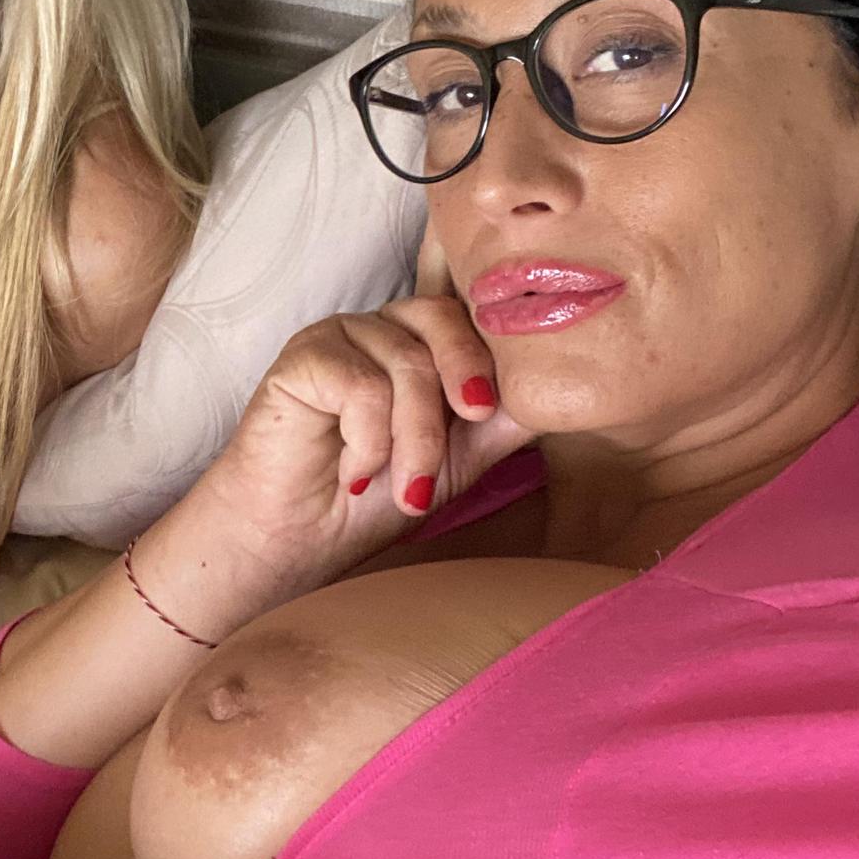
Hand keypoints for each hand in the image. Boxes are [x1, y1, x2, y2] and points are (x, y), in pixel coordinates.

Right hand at [192, 230, 533, 597]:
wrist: (299, 541)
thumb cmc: (372, 499)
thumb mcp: (457, 460)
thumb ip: (501, 422)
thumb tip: (558, 391)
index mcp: (422, 342)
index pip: (472, 316)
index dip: (492, 354)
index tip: (492, 407)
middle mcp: (382, 328)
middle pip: (442, 319)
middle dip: (464, 380)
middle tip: (471, 425)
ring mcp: (339, 336)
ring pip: (405, 362)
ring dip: (414, 438)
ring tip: (403, 489)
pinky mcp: (302, 357)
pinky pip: (359, 384)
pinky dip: (367, 442)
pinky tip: (352, 472)